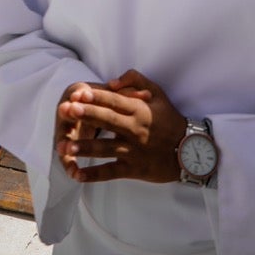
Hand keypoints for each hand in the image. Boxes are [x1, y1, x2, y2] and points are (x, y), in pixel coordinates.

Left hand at [54, 69, 188, 183]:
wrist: (190, 151)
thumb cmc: (170, 119)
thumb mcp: (158, 93)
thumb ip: (136, 80)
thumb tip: (111, 82)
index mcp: (139, 110)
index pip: (113, 101)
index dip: (95, 96)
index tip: (78, 93)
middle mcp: (134, 129)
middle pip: (106, 120)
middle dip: (84, 115)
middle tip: (64, 111)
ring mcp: (132, 151)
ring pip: (105, 148)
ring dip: (84, 147)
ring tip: (64, 145)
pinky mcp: (133, 169)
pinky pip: (110, 172)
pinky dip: (94, 174)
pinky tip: (77, 175)